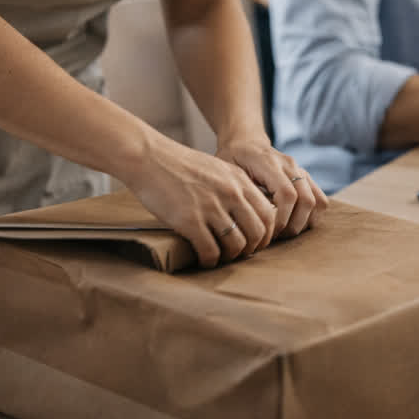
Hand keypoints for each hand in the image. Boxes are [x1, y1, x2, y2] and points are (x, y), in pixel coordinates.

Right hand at [121, 135, 279, 268]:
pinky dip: (209, 261)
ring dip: (230, 257)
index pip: (268, 215)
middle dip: (250, 249)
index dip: (265, 234)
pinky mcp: (190, 220)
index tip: (254, 241)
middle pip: (257, 233)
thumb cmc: (180, 164)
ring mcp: (211, 207)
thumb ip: (234, 187)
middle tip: (238, 253)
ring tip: (220, 257)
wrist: (150, 158)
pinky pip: (210, 251)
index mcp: (239, 180)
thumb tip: (245, 213)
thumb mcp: (217, 168)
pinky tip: (204, 259)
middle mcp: (230, 193)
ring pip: (236, 245)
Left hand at [217, 134, 326, 240]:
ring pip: (318, 202)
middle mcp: (289, 165)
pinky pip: (320, 200)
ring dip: (304, 223)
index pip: (287, 194)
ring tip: (284, 231)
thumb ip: (241, 191)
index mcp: (269, 162)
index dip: (281, 218)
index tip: (268, 231)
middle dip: (293, 225)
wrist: (245, 141)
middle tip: (276, 236)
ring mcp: (300, 170)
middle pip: (306, 200)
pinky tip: (293, 222)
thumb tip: (253, 219)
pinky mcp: (306, 178)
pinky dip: (311, 217)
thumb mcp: (227, 171)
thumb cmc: (232, 158)